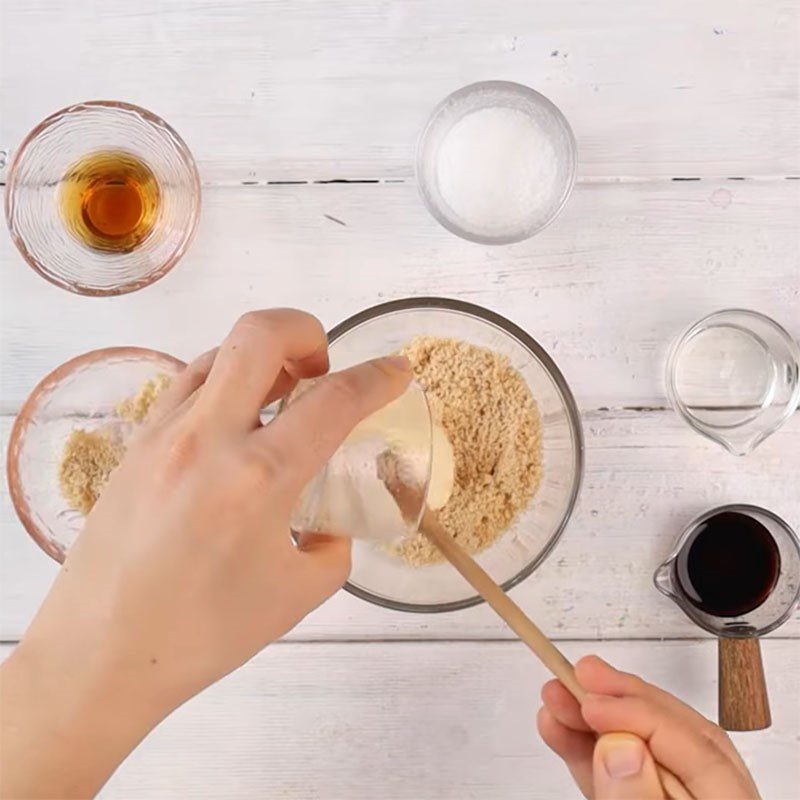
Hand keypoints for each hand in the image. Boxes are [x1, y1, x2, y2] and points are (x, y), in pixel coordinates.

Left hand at [0, 309, 411, 798]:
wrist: (99, 655)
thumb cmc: (203, 634)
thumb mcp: (296, 596)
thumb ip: (331, 547)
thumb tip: (327, 524)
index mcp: (259, 478)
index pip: (334, 401)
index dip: (378, 377)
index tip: (396, 370)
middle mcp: (209, 438)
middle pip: (261, 335)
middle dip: (308, 332)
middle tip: (322, 371)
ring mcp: (164, 434)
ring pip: (220, 353)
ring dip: (263, 359)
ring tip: (280, 399)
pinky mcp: (136, 443)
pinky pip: (188, 386)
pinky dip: (225, 384)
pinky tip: (234, 425)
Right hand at [537, 656, 760, 799]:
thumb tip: (619, 746)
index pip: (700, 751)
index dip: (641, 716)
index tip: (590, 702)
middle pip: (676, 739)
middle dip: (620, 703)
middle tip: (576, 673)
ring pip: (644, 754)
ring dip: (593, 724)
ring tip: (553, 698)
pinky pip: (623, 778)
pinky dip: (588, 754)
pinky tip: (558, 730)